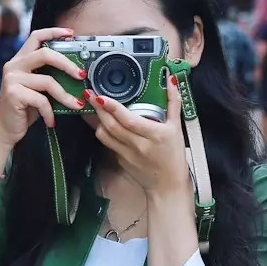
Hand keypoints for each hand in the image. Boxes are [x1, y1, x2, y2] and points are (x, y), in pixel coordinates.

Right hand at [0, 27, 85, 144]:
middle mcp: (13, 66)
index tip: (71, 33)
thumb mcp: (37, 89)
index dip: (54, 32)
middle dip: (68, 64)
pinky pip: (42, 100)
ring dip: (65, 96)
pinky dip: (50, 112)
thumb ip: (49, 76)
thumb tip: (77, 73)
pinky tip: (51, 121)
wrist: (5, 130)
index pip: (36, 37)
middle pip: (46, 54)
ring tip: (76, 105)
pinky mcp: (13, 94)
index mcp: (19, 60)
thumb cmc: (24, 109)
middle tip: (81, 75)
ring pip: (48, 81)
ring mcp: (12, 79)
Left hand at [89, 70, 190, 196]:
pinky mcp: (119, 160)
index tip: (100, 96)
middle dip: (98, 109)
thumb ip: (173, 102)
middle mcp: (138, 145)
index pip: (128, 120)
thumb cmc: (174, 155)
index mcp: (154, 134)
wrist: (168, 185)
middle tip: (89, 94)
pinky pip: (107, 143)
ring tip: (93, 106)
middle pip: (112, 126)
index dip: (112, 107)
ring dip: (97, 120)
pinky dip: (103, 131)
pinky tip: (101, 122)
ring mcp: (127, 154)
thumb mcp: (177, 127)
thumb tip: (171, 79)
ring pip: (104, 135)